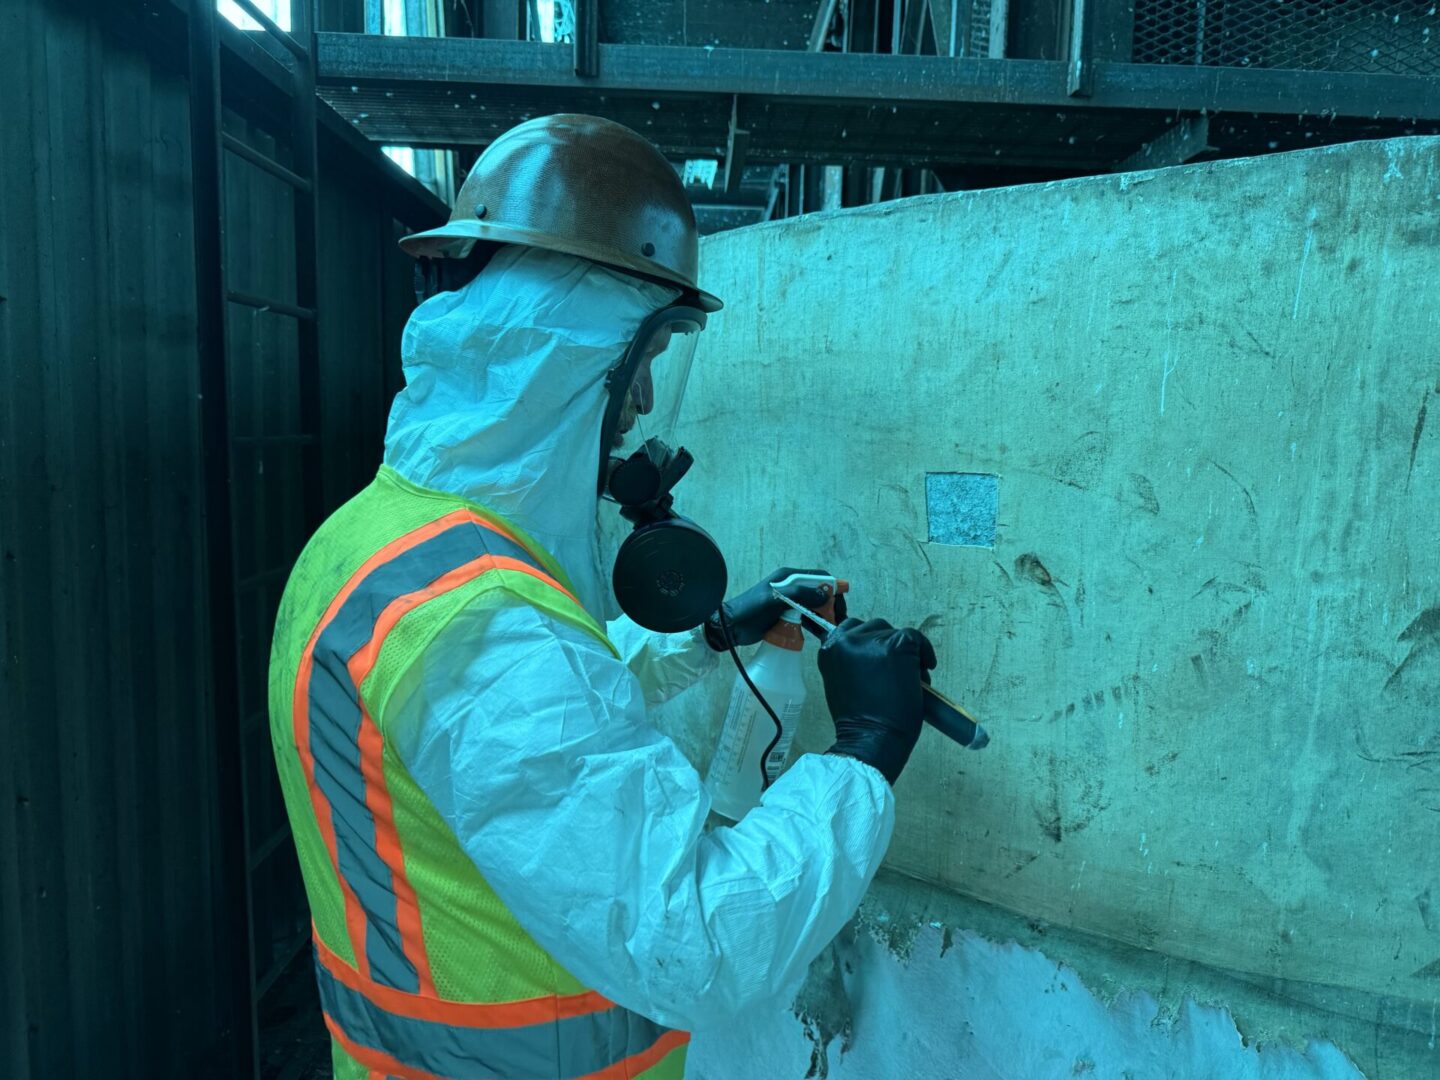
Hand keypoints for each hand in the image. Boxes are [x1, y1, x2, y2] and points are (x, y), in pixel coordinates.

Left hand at [703, 567, 845, 649]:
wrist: (730, 626)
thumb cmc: (750, 610)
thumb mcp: (775, 599)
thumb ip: (800, 594)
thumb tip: (827, 593)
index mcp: (788, 577)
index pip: (818, 577)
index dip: (833, 587)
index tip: (843, 602)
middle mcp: (791, 587)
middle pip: (818, 591)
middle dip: (831, 603)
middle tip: (839, 619)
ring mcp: (788, 602)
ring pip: (813, 605)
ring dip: (824, 614)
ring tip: (834, 627)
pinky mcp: (785, 615)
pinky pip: (805, 616)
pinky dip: (814, 622)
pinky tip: (821, 632)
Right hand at [817, 618, 936, 784]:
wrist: (871, 738)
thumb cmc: (858, 721)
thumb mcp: (841, 684)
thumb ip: (851, 664)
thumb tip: (875, 657)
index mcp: (829, 648)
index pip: (850, 630)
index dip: (868, 644)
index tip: (878, 657)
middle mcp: (847, 639)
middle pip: (874, 628)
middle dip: (886, 647)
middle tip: (895, 670)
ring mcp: (872, 641)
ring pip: (895, 634)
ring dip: (904, 652)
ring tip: (909, 676)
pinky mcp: (897, 645)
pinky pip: (917, 639)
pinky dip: (924, 653)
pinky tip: (926, 669)